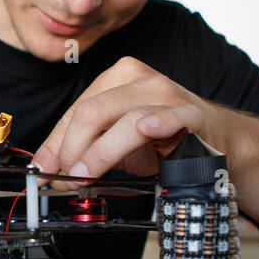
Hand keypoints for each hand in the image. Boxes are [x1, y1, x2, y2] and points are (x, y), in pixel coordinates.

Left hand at [30, 57, 223, 189]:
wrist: (215, 140)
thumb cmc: (163, 138)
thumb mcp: (115, 141)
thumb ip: (84, 148)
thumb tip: (49, 168)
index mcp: (117, 80)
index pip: (75, 111)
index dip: (55, 144)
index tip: (43, 170)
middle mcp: (140, 80)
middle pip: (92, 113)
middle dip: (71, 150)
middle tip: (67, 178)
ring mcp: (167, 95)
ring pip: (124, 120)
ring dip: (99, 153)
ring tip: (85, 175)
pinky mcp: (191, 114)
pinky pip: (170, 117)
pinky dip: (157, 124)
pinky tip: (147, 131)